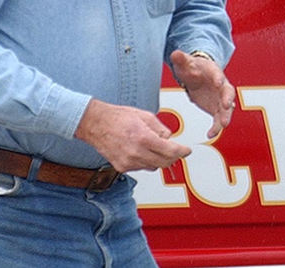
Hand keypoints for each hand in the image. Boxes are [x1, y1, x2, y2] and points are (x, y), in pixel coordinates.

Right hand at [75, 98, 190, 171]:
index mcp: (144, 138)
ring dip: (159, 159)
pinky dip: (146, 160)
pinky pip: (142, 167)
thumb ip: (161, 129)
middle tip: (176, 149)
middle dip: (173, 156)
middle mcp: (136, 153)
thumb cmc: (118, 117)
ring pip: (153, 166)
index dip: (182, 152)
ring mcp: (128, 162)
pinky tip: (142, 150)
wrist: (97, 124)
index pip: (171, 151)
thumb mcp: (145, 116)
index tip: (187, 150)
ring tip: (153, 145)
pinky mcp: (122, 167)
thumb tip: (170, 139)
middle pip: (164, 162)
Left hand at [170, 50, 235, 138]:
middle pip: (228, 92)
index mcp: (213, 71)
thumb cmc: (192, 67)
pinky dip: (216, 127)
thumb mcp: (185, 63)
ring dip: (225, 116)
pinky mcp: (217, 108)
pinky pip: (218, 119)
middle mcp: (221, 85)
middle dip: (228, 99)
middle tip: (227, 106)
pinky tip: (210, 135)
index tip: (218, 82)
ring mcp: (220, 98)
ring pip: (227, 108)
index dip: (218, 78)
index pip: (218, 73)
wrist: (196, 74)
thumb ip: (181, 59)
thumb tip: (175, 54)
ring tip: (222, 125)